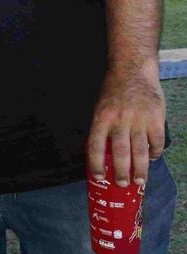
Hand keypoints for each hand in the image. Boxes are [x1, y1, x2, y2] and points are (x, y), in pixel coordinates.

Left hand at [87, 63, 164, 187]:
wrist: (133, 70)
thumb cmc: (113, 90)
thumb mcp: (100, 106)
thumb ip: (103, 127)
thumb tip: (103, 152)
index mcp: (101, 117)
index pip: (95, 145)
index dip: (96, 163)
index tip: (98, 176)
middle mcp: (119, 120)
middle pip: (120, 152)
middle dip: (121, 171)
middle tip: (122, 184)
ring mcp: (139, 119)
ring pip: (140, 150)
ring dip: (140, 168)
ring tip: (139, 180)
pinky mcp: (155, 118)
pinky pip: (156, 141)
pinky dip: (155, 152)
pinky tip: (153, 158)